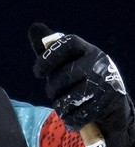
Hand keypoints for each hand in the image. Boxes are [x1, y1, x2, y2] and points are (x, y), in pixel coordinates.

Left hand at [28, 22, 134, 146]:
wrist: (113, 109)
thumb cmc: (81, 84)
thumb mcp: (67, 65)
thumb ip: (50, 51)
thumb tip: (33, 27)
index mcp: (87, 49)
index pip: (67, 43)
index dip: (47, 57)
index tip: (37, 73)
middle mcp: (99, 62)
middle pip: (64, 75)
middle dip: (52, 89)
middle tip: (53, 94)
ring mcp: (106, 81)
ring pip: (72, 96)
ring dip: (61, 106)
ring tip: (62, 107)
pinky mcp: (111, 101)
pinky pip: (82, 113)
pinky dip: (71, 119)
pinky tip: (71, 119)